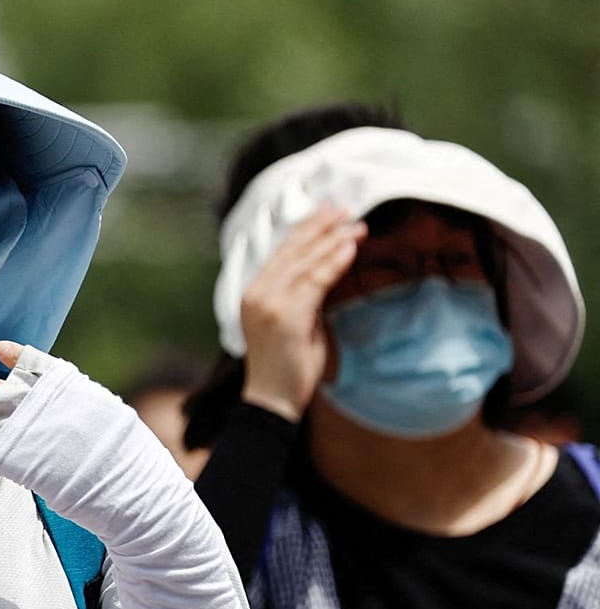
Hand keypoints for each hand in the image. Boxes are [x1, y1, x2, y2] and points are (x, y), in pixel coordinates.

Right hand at [239, 205, 364, 421]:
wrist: (272, 400)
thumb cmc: (286, 366)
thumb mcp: (295, 322)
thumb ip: (305, 297)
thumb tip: (328, 272)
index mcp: (253, 293)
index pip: (281, 253)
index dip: (305, 230)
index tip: (328, 214)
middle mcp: (256, 293)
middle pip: (291, 251)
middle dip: (320, 227)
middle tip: (345, 208)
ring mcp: (268, 304)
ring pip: (304, 262)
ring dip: (332, 240)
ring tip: (356, 225)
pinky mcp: (285, 316)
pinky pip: (314, 282)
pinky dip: (333, 262)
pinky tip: (349, 248)